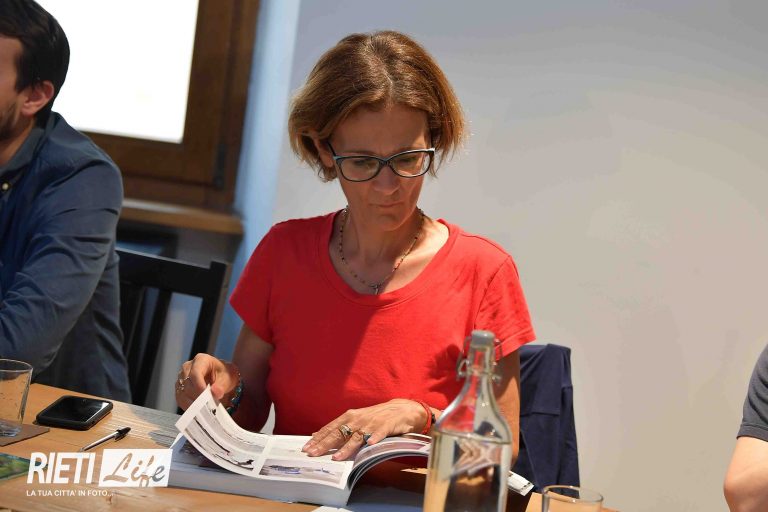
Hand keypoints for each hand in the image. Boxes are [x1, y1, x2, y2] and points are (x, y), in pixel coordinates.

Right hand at [175, 353, 238, 409]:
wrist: (221, 378)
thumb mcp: (228, 378)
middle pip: (187, 384)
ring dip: (192, 403)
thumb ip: (222, 385)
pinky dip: (188, 406)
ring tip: (203, 410)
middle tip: (207, 407)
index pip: (195, 373)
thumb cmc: (224, 375)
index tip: (206, 397)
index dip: (199, 386)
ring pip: (182, 392)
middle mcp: (187, 367)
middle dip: (197, 396)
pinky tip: (197, 411)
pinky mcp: (179, 388)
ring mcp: (182, 378)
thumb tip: (215, 393)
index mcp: (201, 360)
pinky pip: (180, 399)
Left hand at [301, 399, 427, 460]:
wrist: (401, 410)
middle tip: (314, 453)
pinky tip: (370, 444)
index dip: (319, 438)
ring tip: (337, 457)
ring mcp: (372, 422)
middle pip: (339, 432)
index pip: (330, 428)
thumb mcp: (355, 420)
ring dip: (347, 447)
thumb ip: (339, 428)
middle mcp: (358, 419)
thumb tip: (317, 435)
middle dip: (325, 444)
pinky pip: (380, 432)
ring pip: (357, 436)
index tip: (307, 448)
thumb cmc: (375, 417)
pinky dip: (375, 437)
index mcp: (349, 417)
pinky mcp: (387, 425)